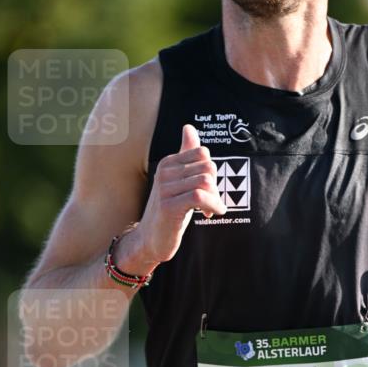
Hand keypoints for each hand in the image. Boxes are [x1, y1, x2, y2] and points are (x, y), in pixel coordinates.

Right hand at [136, 124, 226, 264]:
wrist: (151, 239)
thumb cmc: (170, 209)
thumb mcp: (179, 180)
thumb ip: (186, 154)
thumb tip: (189, 127)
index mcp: (168, 163)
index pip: (202, 153)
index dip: (211, 170)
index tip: (208, 188)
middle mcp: (165, 172)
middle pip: (208, 167)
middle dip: (216, 186)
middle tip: (211, 202)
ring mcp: (165, 189)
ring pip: (206, 182)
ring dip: (215, 199)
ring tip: (211, 210)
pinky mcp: (169, 207)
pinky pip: (200, 197)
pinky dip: (213, 206)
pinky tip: (211, 215)